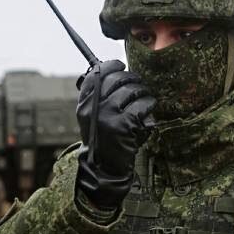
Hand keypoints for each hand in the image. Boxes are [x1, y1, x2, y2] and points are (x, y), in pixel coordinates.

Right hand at [75, 60, 154, 208]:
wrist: (104, 169)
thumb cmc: (103, 140)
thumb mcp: (92, 118)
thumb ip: (98, 97)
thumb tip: (115, 71)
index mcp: (84, 105)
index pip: (95, 74)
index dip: (110, 66)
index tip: (120, 64)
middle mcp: (93, 108)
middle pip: (116, 79)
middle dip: (131, 78)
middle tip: (138, 84)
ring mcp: (108, 116)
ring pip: (131, 90)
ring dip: (143, 92)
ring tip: (145, 98)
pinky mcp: (124, 126)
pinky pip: (142, 105)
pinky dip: (149, 104)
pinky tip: (149, 109)